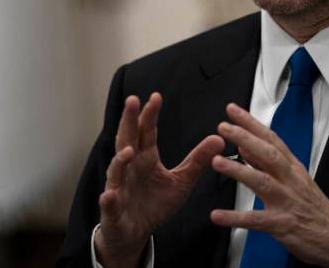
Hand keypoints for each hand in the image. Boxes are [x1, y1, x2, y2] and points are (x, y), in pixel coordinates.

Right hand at [95, 93, 223, 267]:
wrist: (135, 232)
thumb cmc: (155, 203)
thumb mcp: (182, 181)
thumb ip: (198, 160)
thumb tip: (219, 138)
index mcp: (146, 159)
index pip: (147, 132)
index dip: (150, 115)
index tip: (156, 97)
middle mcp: (130, 168)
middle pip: (127, 140)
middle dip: (129, 122)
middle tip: (133, 101)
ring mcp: (119, 188)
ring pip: (116, 171)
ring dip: (120, 160)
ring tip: (129, 151)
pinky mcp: (113, 211)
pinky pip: (109, 204)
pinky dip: (109, 199)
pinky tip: (110, 195)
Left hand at [209, 103, 328, 267]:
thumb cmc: (313, 207)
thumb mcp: (294, 179)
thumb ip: (266, 163)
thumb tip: (244, 146)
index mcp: (292, 167)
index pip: (271, 139)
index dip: (251, 124)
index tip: (233, 110)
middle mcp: (290, 180)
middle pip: (268, 154)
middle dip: (245, 138)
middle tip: (224, 127)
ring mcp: (286, 201)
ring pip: (262, 181)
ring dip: (238, 171)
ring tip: (217, 162)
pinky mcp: (282, 224)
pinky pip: (256, 220)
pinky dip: (235, 218)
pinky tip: (217, 216)